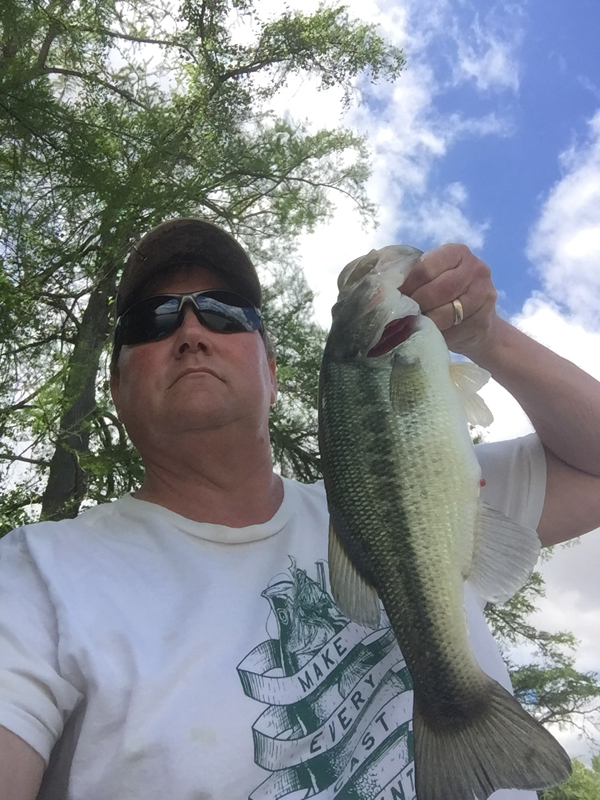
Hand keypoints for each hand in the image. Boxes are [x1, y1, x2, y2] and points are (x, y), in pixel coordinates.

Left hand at [399, 244, 499, 359]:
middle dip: (416, 303)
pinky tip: (431, 329)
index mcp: (456, 252)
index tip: (396, 296)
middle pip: (436, 287)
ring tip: (415, 321)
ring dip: (425, 317)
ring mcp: (483, 290)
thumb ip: (414, 279)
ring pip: (445, 308)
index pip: (425, 266)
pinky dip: (437, 328)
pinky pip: (453, 323)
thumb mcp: (432, 281)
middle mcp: (474, 266)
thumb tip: (381, 289)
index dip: (407, 284)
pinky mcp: (484, 314)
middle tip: (404, 313)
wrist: (478, 326)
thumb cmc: (446, 300)